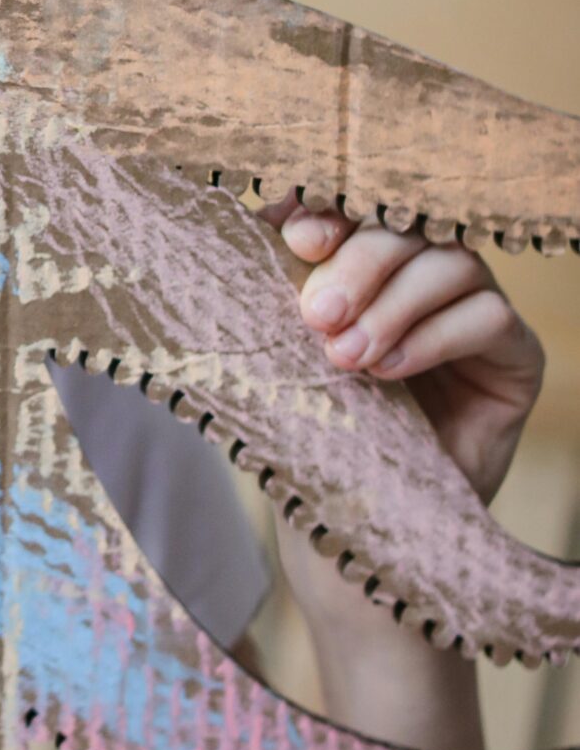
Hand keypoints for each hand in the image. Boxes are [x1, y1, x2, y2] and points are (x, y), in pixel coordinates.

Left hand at [257, 193, 540, 701]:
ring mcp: (473, 319)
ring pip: (451, 262)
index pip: (355, 206)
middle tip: (316, 317)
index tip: (287, 227)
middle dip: (357, 259)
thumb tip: (235, 218)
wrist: (349, 547)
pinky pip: (490, 316)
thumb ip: (270, 293)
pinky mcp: (514, 362)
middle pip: (406, 225)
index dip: (327, 202)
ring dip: (392, 303)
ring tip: (346, 358)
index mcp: (362, 269)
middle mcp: (423, 283)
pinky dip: (435, 334)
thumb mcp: (277, 362)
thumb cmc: (307, 450)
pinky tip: (388, 371)